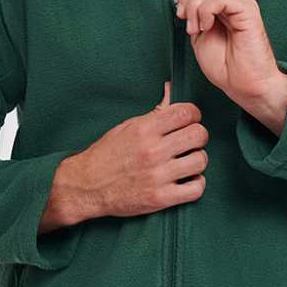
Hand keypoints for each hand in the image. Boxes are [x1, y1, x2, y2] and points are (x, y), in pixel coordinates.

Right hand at [41, 81, 207, 228]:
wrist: (86, 186)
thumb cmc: (107, 154)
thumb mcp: (128, 126)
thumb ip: (156, 111)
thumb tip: (172, 87)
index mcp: (144, 129)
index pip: (186, 112)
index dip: (193, 115)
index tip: (189, 121)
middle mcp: (152, 151)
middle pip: (199, 135)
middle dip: (198, 136)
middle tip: (190, 141)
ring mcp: (157, 176)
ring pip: (200, 161)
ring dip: (197, 160)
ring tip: (186, 161)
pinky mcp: (160, 198)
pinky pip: (196, 189)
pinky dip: (195, 184)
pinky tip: (186, 180)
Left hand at [173, 0, 285, 105]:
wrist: (244, 84)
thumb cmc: (226, 65)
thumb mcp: (198, 32)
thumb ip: (192, 11)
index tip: (178, 3)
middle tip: (184, 17)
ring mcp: (242, 2)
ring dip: (194, 5)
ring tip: (196, 28)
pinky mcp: (248, 11)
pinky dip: (205, 11)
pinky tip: (207, 27)